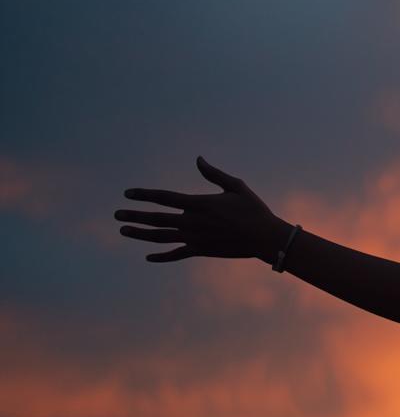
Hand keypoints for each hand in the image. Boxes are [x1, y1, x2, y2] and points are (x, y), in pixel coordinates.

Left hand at [115, 156, 288, 262]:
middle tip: (116, 214)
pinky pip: (176, 254)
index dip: (144, 195)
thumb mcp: (236, 186)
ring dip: (140, 234)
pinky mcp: (201, 251)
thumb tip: (198, 159)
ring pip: (161, 237)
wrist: (265, 238)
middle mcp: (192, 222)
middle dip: (134, 215)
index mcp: (199, 203)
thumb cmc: (253, 209)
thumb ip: (214, 174)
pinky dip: (161, 257)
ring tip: (123, 230)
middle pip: (156, 218)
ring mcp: (195, 238)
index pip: (164, 198)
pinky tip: (148, 257)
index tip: (128, 193)